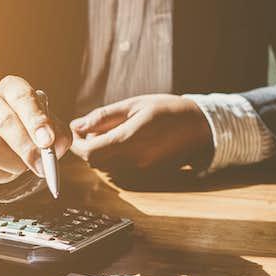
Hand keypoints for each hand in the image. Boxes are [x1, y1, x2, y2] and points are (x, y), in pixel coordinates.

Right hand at [0, 75, 72, 183]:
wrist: (3, 138)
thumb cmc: (32, 130)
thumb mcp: (51, 127)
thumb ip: (59, 135)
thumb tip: (55, 147)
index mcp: (12, 88)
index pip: (22, 97)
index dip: (36, 120)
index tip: (48, 141)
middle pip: (5, 123)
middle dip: (27, 149)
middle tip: (42, 167)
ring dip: (15, 165)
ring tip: (23, 166)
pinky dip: (1, 175)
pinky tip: (8, 170)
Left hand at [70, 94, 212, 170]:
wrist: (199, 127)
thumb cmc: (168, 110)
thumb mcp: (134, 105)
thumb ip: (104, 117)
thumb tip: (77, 125)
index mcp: (129, 140)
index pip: (90, 152)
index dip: (77, 144)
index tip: (76, 131)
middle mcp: (133, 159)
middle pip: (95, 163)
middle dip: (87, 148)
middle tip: (91, 129)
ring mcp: (140, 168)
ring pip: (106, 166)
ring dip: (100, 152)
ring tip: (111, 131)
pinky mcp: (145, 171)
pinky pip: (120, 167)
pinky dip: (114, 155)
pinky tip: (124, 140)